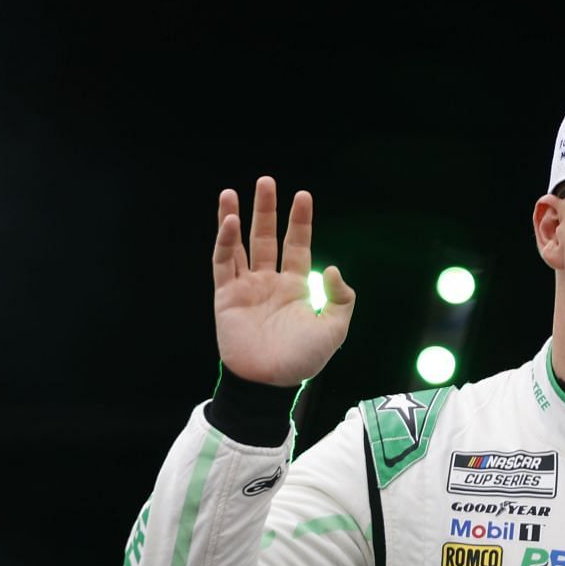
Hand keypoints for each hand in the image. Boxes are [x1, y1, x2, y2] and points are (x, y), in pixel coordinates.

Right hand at [212, 176, 355, 386]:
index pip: (297, 244)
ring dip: (235, 218)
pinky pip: (223, 264)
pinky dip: (225, 242)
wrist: (269, 384)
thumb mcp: (334, 330)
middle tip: (266, 181)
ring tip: (232, 192)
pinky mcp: (225, 296)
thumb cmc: (301, 361)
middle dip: (266, 209)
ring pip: (239, 245)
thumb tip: (332, 268)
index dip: (300, 221)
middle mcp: (269, 282)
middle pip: (266, 237)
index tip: (303, 196)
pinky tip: (228, 221)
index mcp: (295, 287)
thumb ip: (340, 299)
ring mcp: (246, 287)